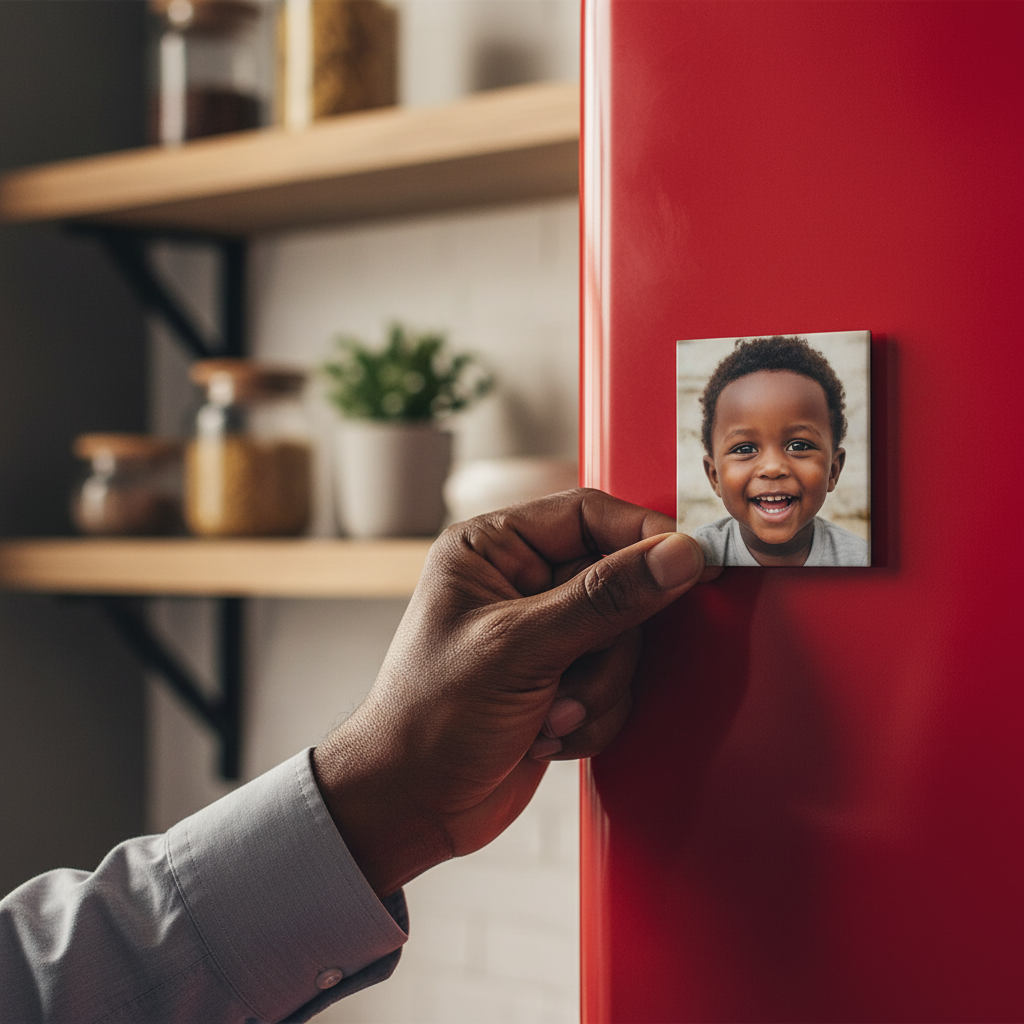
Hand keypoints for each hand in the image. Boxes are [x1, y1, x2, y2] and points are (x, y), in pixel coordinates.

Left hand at [312, 488, 707, 895]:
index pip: (590, 514)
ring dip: (597, 689)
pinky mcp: (562, 679)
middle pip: (619, 582)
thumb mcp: (520, 649)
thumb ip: (604, 600)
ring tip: (549, 717)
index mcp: (493, 548)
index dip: (643, 538)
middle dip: (606, 647)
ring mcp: (545, 633)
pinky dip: (594, 716)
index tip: (689, 567)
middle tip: (569, 678)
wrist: (412, 805)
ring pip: (625, 640)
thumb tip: (677, 556)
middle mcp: (521, 582)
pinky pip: (618, 683)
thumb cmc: (430, 717)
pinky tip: (546, 736)